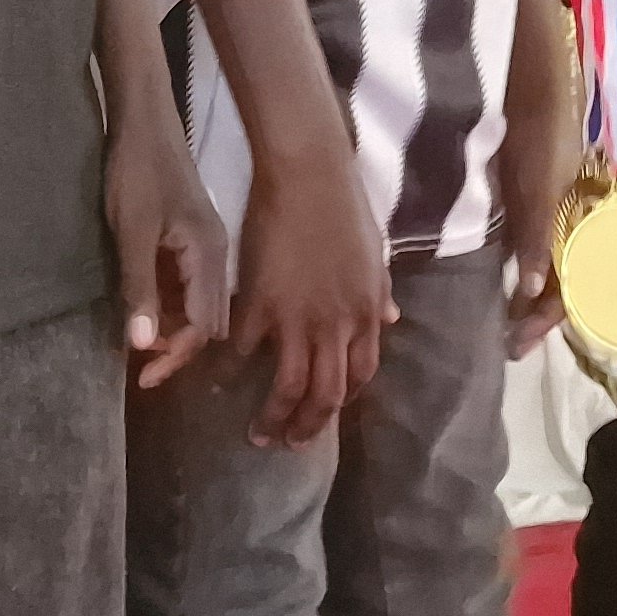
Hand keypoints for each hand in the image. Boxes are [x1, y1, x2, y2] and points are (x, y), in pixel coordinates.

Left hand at [107, 102, 231, 391]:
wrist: (142, 119)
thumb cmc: (137, 171)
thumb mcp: (131, 231)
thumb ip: (138, 287)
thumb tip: (140, 346)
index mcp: (209, 254)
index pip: (203, 325)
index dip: (175, 356)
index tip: (142, 377)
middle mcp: (215, 255)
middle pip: (206, 321)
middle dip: (175, 350)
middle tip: (139, 370)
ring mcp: (204, 246)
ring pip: (196, 306)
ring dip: (170, 330)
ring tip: (137, 347)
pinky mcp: (189, 239)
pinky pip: (186, 287)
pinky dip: (167, 307)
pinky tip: (142, 312)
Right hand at [229, 144, 392, 447]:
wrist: (309, 172)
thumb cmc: (345, 203)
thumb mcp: (375, 253)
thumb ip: (381, 293)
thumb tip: (394, 321)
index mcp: (367, 313)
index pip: (359, 377)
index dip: (341, 401)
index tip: (323, 412)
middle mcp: (337, 325)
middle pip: (326, 396)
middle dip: (307, 428)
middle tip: (289, 443)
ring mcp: (298, 318)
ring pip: (289, 388)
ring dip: (273, 419)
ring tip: (258, 435)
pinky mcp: (260, 304)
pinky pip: (245, 352)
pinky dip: (232, 371)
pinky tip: (222, 380)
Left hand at [497, 36, 581, 359]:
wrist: (524, 66)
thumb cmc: (536, 124)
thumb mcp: (536, 180)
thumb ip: (536, 231)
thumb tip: (528, 290)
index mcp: (575, 214)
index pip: (570, 281)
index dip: (547, 316)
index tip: (516, 345)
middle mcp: (563, 210)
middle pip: (559, 274)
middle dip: (538, 310)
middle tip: (509, 342)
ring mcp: (541, 195)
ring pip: (540, 256)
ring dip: (524, 288)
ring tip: (498, 317)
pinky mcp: (520, 179)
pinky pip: (521, 231)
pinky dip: (512, 257)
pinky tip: (488, 268)